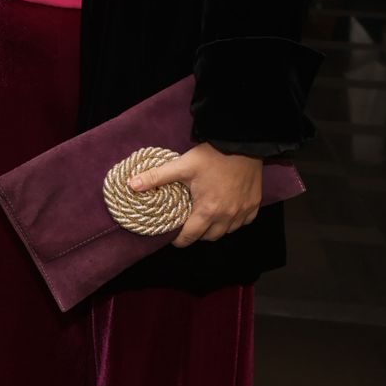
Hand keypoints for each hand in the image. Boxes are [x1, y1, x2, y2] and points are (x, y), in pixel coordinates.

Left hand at [127, 143, 262, 247]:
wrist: (242, 144)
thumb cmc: (212, 156)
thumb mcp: (182, 166)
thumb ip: (156, 177)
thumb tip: (131, 185)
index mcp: (208, 210)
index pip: (191, 236)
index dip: (180, 240)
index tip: (173, 239)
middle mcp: (227, 216)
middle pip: (210, 237)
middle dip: (197, 235)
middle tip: (188, 225)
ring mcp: (243, 211)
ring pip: (227, 231)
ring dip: (216, 229)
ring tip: (205, 219)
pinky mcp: (254, 204)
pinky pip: (244, 222)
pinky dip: (234, 222)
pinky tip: (226, 212)